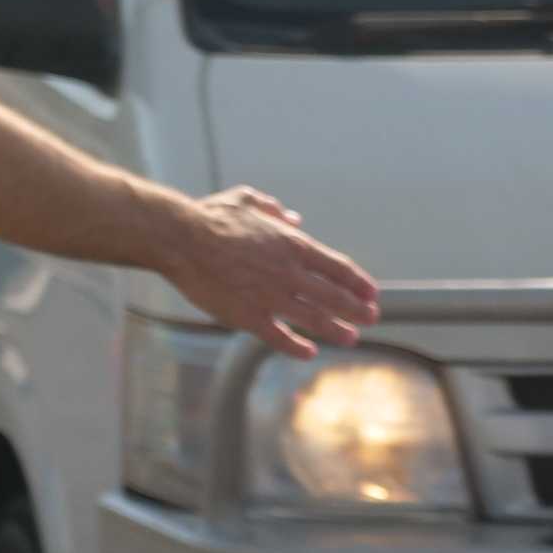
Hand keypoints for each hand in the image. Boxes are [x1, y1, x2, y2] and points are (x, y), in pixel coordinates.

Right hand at [158, 186, 378, 358]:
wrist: (181, 239)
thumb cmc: (211, 217)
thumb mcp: (248, 200)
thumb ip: (274, 210)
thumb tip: (293, 217)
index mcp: (292, 244)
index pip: (337, 267)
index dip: (358, 282)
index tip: (371, 293)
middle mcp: (288, 272)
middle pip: (333, 296)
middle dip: (356, 309)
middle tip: (371, 318)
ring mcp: (270, 297)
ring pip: (314, 318)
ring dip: (336, 329)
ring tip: (351, 338)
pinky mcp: (249, 316)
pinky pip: (279, 336)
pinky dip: (296, 346)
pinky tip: (308, 352)